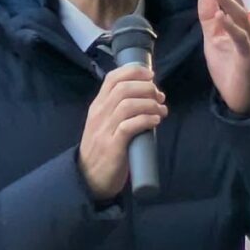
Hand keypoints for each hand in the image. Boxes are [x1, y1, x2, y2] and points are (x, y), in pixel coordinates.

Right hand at [79, 65, 166, 199]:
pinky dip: (146, 119)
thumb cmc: (103, 149)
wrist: (88, 178)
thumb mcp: (106, 124)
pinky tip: (156, 121)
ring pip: (128, 104)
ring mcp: (104, 130)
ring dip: (150, 104)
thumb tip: (148, 97)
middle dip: (147, 88)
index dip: (134, 71)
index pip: (112, 78)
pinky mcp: (112, 146)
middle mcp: (99, 114)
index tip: (151, 76)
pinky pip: (130, 126)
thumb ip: (120, 110)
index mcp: (98, 106)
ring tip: (161, 111)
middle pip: (124, 88)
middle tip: (160, 97)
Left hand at [198, 0, 249, 115]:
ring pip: (240, 17)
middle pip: (237, 2)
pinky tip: (221, 16)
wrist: (245, 100)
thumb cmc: (231, 69)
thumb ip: (209, 19)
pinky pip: (240, 39)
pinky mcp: (248, 58)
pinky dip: (231, 27)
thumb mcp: (214, 41)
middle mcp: (249, 29)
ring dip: (227, 1)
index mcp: (241, 24)